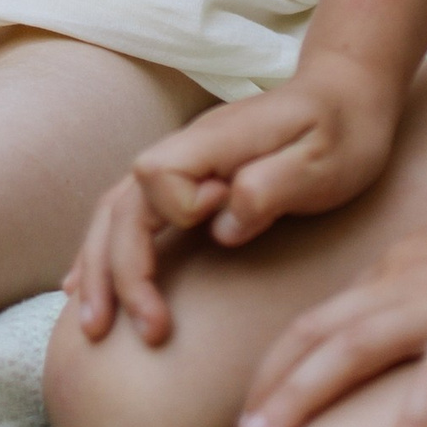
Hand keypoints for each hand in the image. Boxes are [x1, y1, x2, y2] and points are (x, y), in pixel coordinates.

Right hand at [67, 56, 404, 346]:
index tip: (220, 219)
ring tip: (92, 326)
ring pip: (115, 211)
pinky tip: (83, 284)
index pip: (158, 173)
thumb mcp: (323, 162)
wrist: (343, 96)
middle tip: (138, 331)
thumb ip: (271, 187)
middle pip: (123, 203)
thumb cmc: (341, 132)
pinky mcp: (188, 180)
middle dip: (119, 269)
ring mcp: (181, 165)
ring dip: (99, 268)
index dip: (178, 207)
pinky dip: (103, 251)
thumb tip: (222, 226)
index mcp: (214, 141)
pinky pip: (128, 214)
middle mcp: (185, 149)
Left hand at [237, 175, 426, 426]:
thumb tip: (399, 327)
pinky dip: (410, 425)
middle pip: (314, 334)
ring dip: (301, 397)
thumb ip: (422, 290)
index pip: (319, 319)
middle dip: (271, 385)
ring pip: (349, 350)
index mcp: (394, 271)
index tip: (256, 403)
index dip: (280, 362)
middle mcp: (400, 285)